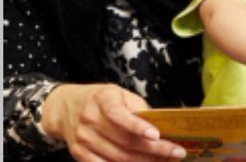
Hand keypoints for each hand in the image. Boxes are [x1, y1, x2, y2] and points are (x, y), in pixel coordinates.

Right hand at [41, 84, 186, 161]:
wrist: (64, 107)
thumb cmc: (101, 100)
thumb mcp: (120, 94)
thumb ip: (138, 109)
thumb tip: (163, 126)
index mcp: (102, 100)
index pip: (118, 115)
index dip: (137, 126)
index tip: (156, 135)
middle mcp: (90, 120)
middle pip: (125, 141)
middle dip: (155, 150)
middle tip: (177, 153)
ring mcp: (83, 139)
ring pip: (118, 157)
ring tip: (166, 161)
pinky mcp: (79, 154)